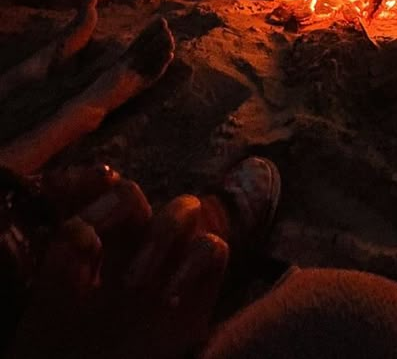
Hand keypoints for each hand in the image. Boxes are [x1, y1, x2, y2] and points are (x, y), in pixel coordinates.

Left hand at [10, 168, 226, 358]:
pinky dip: (194, 263)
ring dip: (160, 235)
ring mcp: (167, 265)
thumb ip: (66, 254)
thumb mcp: (54, 298)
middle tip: (98, 244)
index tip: (89, 182)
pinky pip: (214, 248)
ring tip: (134, 285)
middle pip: (138, 194)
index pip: (101, 191)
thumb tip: (86, 225)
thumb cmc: (64, 347)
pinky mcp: (198, 292)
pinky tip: (168, 295)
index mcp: (97, 243)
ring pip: (184, 208)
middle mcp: (132, 247)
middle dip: (123, 206)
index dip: (96, 180)